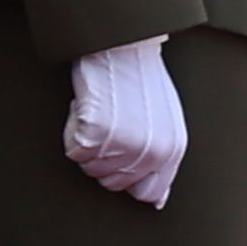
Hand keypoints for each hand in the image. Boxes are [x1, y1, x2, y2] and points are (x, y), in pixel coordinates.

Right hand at [61, 36, 186, 206]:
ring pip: (90, 168)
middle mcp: (150, 153)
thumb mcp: (164, 121)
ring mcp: (123, 145)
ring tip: (102, 110)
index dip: (129, 176)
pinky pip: (74, 150)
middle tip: (111, 121)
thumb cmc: (140, 77)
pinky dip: (74, 128)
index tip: (122, 152)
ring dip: (89, 141)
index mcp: (172, 151)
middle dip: (106, 156)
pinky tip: (89, 106)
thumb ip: (162, 161)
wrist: (122, 43)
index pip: (147, 194)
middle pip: (112, 184)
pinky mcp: (95, 135)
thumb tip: (156, 201)